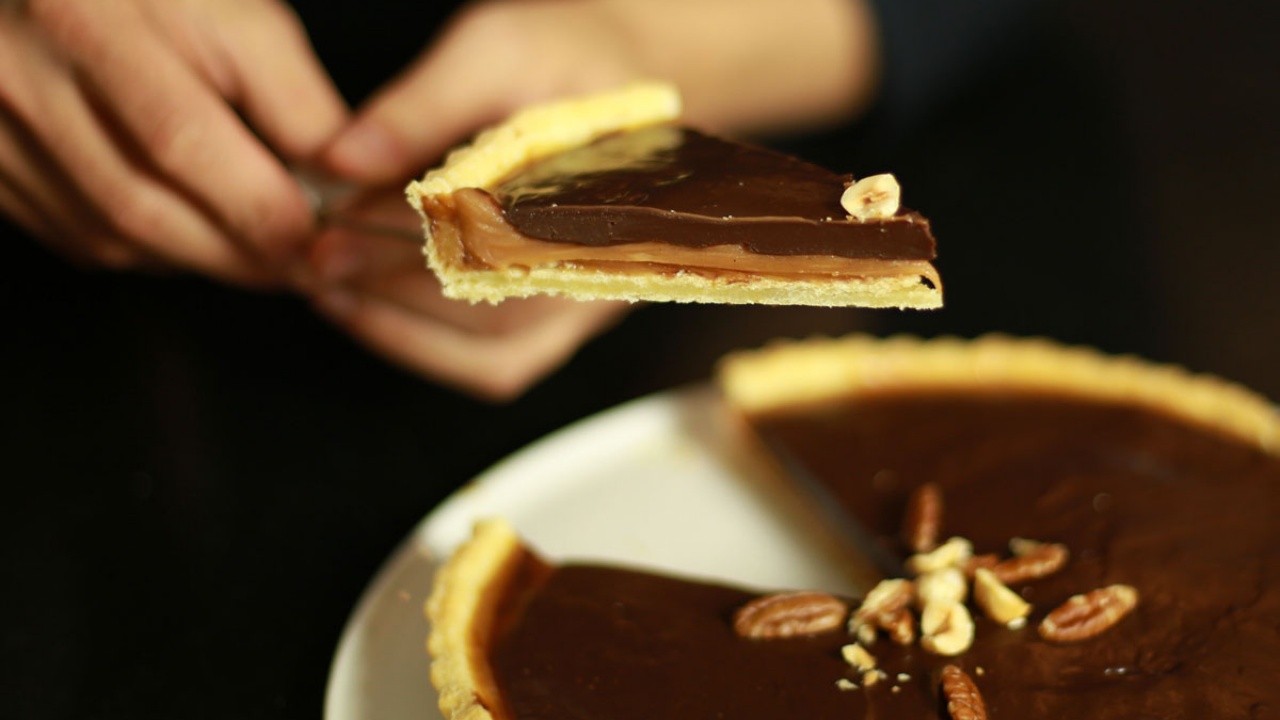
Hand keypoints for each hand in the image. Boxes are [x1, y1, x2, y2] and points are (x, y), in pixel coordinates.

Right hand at [0, 0, 347, 285]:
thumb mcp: (231, 14)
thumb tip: (335, 184)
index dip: (257, 206)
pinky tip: (193, 229)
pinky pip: (81, 238)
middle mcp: (23, 80)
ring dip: (201, 258)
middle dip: (238, 253)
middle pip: (141, 207)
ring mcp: (0, 133)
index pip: (180, 140)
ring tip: (259, 249)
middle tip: (302, 267)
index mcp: (88, 22)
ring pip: (112, 237)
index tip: (317, 238)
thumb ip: (290, 97)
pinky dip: (152, 251)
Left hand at [304, 0, 879, 397]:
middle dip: (393, 291)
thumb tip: (340, 161)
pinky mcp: (566, 317)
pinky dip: (430, 351)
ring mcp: (590, 298)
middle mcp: (610, 260)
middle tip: (315, 264)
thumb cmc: (567, 56)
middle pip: (496, 308)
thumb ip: (421, 105)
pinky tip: (373, 312)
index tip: (331, 230)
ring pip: (498, 353)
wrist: (617, 76)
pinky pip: (502, 364)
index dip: (405, 242)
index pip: (497, 237)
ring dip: (403, 331)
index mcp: (608, 190)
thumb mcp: (496, 50)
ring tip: (332, 291)